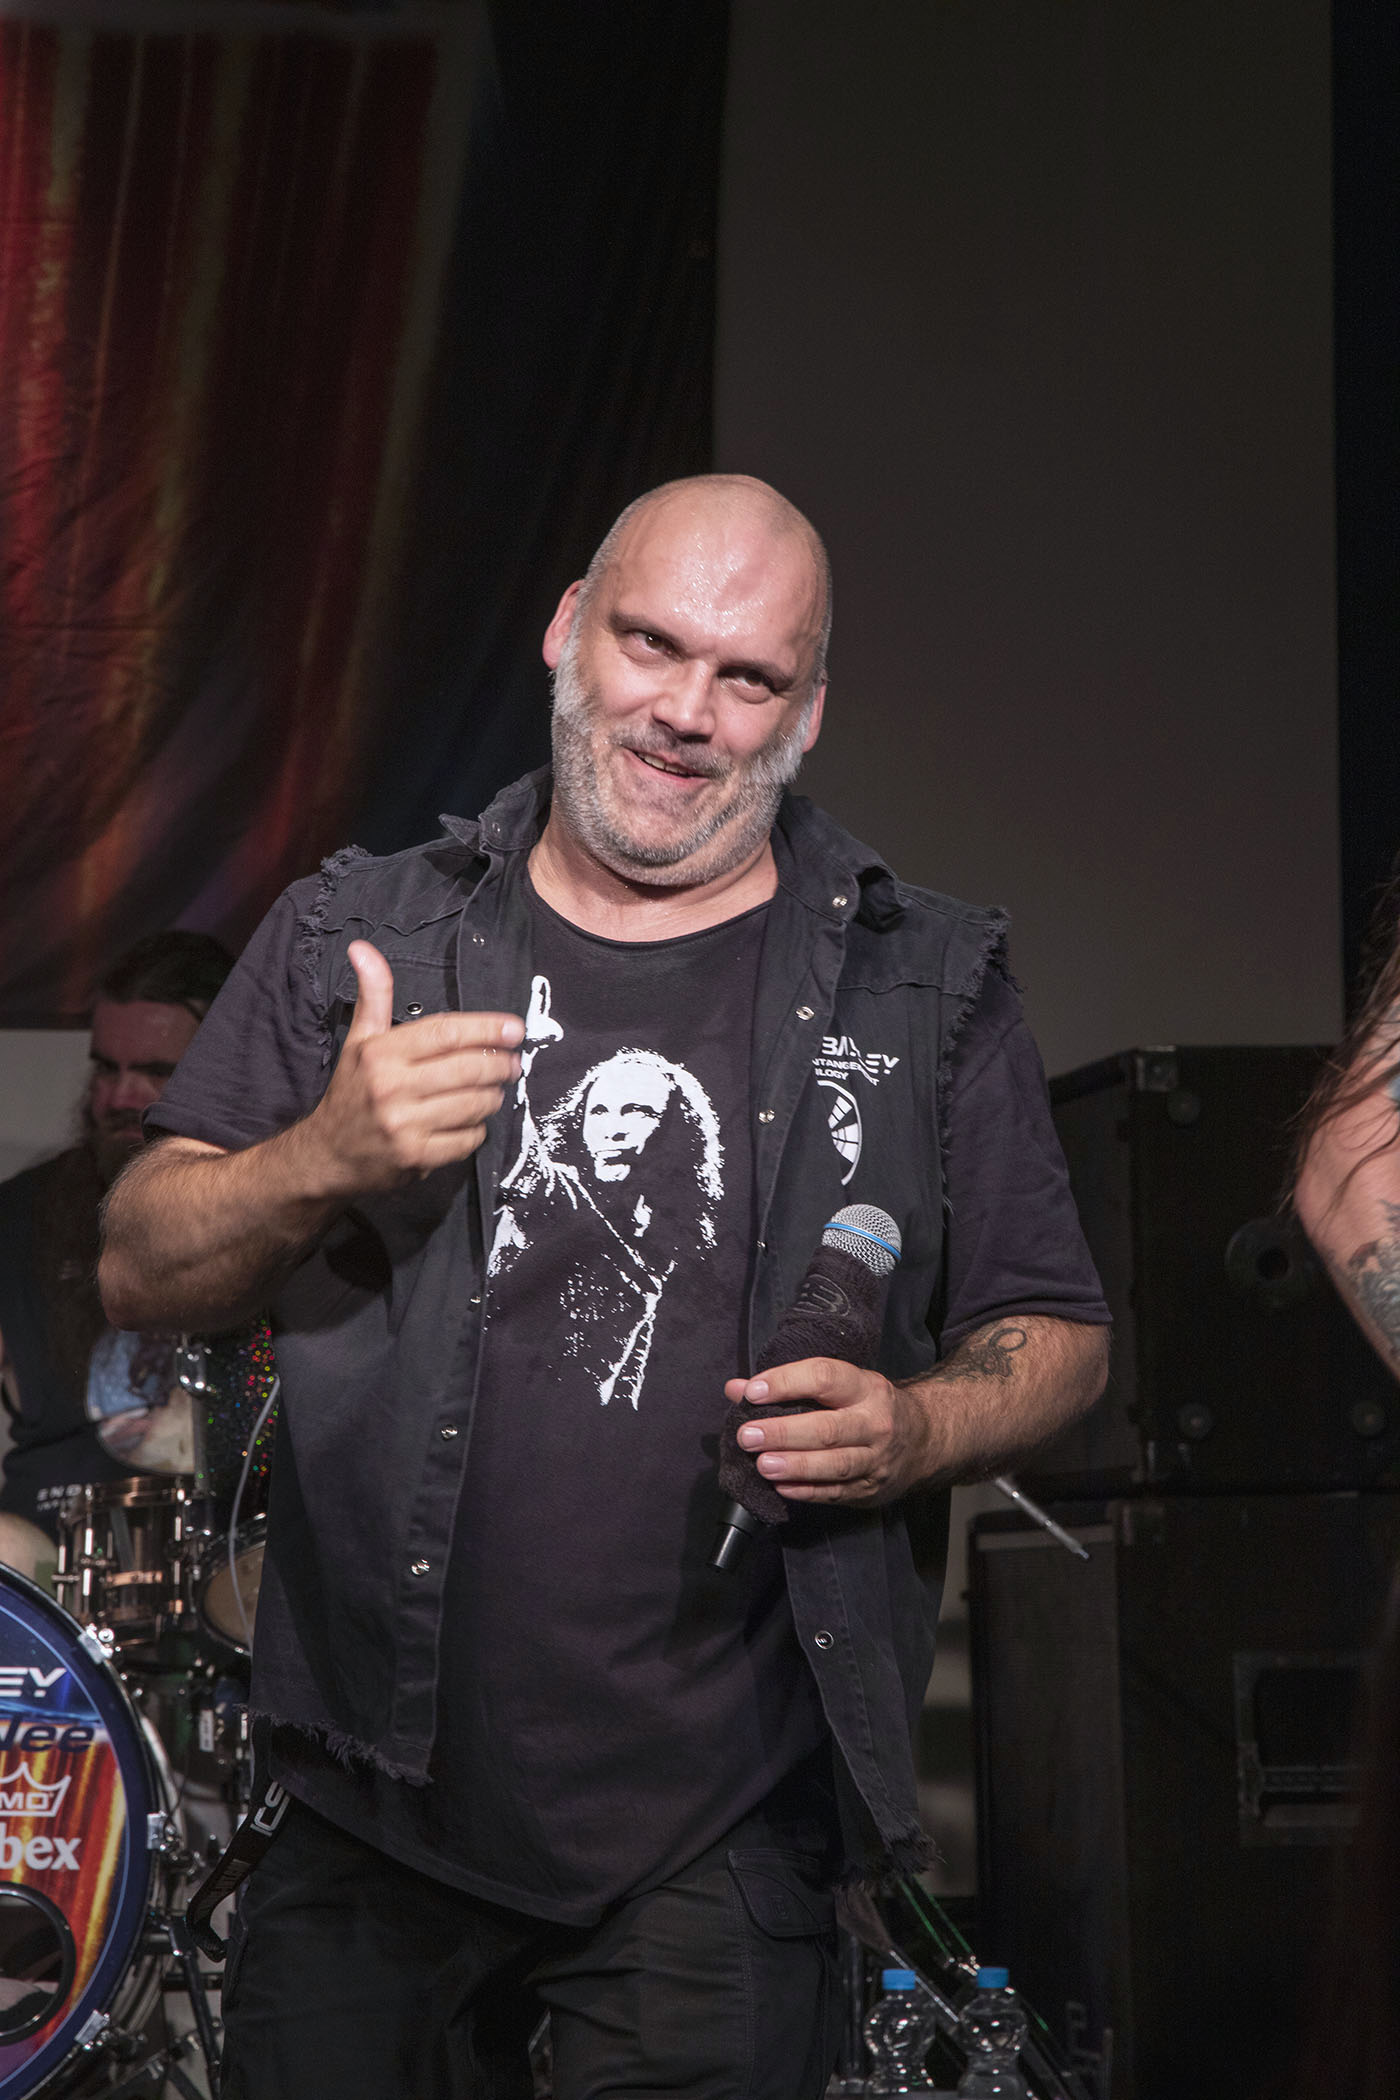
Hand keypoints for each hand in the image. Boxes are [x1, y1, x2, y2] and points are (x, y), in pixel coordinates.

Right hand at [302, 941, 522, 1195]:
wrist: (327, 1155)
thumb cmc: (352, 1092)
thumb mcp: (359, 1040)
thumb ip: (374, 995)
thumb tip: (363, 947)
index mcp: (381, 1054)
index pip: (445, 1032)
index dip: (486, 1027)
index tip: (514, 1028)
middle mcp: (391, 1087)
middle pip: (467, 1068)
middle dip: (500, 1063)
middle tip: (513, 1062)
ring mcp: (404, 1125)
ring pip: (473, 1104)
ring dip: (494, 1096)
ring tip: (495, 1089)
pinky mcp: (416, 1158)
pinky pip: (467, 1139)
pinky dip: (478, 1130)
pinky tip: (473, 1121)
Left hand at [723, 1358, 938, 1504]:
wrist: (924, 1439)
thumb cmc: (869, 1407)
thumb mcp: (841, 1385)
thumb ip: (788, 1386)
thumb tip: (736, 1388)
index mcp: (866, 1388)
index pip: (824, 1378)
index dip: (786, 1382)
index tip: (752, 1392)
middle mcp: (875, 1422)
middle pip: (828, 1428)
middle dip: (784, 1432)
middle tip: (747, 1435)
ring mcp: (876, 1459)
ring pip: (835, 1464)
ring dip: (796, 1465)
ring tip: (763, 1465)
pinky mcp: (871, 1489)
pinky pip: (836, 1492)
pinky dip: (807, 1491)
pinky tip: (782, 1487)